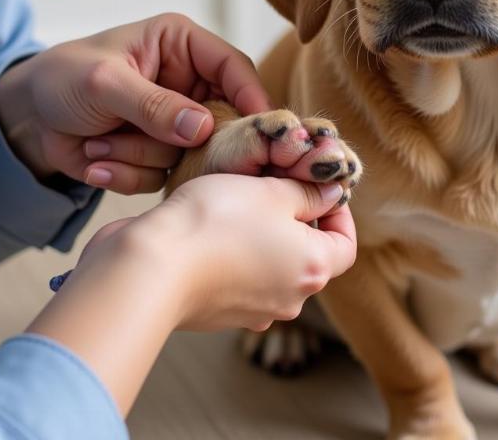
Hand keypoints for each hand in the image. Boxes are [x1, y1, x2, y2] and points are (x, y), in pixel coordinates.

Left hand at [0, 13, 270, 193]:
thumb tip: (202, 128)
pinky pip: (162, 177)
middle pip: (222, 120)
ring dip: (140, 155)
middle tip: (160, 145)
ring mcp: (174, 123)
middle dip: (184, 139)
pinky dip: (127, 173)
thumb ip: (153, 105)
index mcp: (182, 45)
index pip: (233, 67)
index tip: (259, 129)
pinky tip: (96, 157)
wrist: (27, 118)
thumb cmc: (63, 77)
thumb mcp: (105, 83)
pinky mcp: (159, 154)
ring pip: (189, 155)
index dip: (250, 95)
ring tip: (99, 140)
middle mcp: (186, 84)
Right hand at [155, 174, 356, 329]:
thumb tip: (331, 195)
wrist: (152, 267)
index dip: (338, 213)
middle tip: (273, 185)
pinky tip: (211, 229)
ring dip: (263, 235)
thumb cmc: (216, 222)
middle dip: (296, 219)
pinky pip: (240, 278)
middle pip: (309, 255)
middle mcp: (290, 299)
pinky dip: (235, 254)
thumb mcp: (269, 192)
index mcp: (313, 269)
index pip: (345, 245)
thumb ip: (306, 193)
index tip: (317, 187)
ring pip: (273, 266)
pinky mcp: (221, 312)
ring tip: (238, 202)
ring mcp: (254, 311)